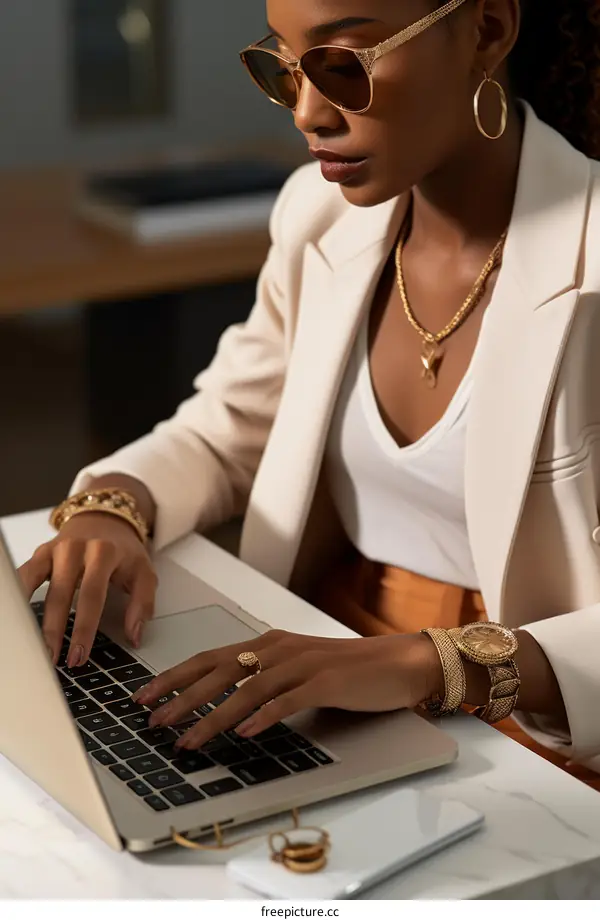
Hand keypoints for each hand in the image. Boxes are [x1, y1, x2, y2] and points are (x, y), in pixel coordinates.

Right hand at [18, 513, 156, 667]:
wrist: (106, 521)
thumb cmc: (124, 552)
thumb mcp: (144, 573)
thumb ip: (143, 604)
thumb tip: (134, 636)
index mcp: (104, 553)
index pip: (92, 596)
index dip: (85, 628)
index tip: (80, 654)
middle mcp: (76, 548)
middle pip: (60, 595)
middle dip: (55, 631)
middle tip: (53, 659)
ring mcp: (55, 550)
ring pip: (37, 586)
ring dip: (32, 618)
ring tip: (32, 646)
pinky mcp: (40, 553)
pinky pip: (24, 576)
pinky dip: (19, 597)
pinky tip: (17, 619)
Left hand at [134, 629, 443, 750]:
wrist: (397, 663)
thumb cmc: (346, 670)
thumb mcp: (296, 670)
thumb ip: (263, 680)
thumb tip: (222, 706)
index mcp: (268, 644)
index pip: (210, 658)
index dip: (175, 676)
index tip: (145, 696)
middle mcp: (279, 649)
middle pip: (220, 671)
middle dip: (182, 698)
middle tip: (153, 721)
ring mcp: (302, 664)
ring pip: (248, 689)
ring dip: (214, 716)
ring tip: (189, 740)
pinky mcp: (327, 682)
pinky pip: (289, 700)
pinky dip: (265, 717)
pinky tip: (246, 734)